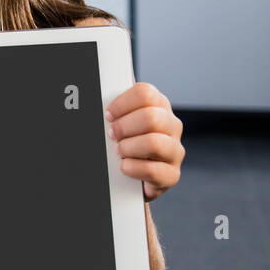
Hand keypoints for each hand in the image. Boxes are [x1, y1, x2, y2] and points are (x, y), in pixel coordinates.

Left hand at [106, 82, 183, 201]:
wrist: (128, 176)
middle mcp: (171, 126)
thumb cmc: (122, 141)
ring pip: (154, 143)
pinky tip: (125, 167)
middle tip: (112, 135)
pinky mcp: (172, 174)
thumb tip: (95, 102)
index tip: (108, 115)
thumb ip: (114, 110)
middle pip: (151, 117)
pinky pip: (153, 170)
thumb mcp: (118, 121)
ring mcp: (175, 150)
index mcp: (159, 106)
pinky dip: (132, 168)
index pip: (146, 93)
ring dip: (128, 148)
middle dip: (123, 127)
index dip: (122, 104)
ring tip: (120, 151)